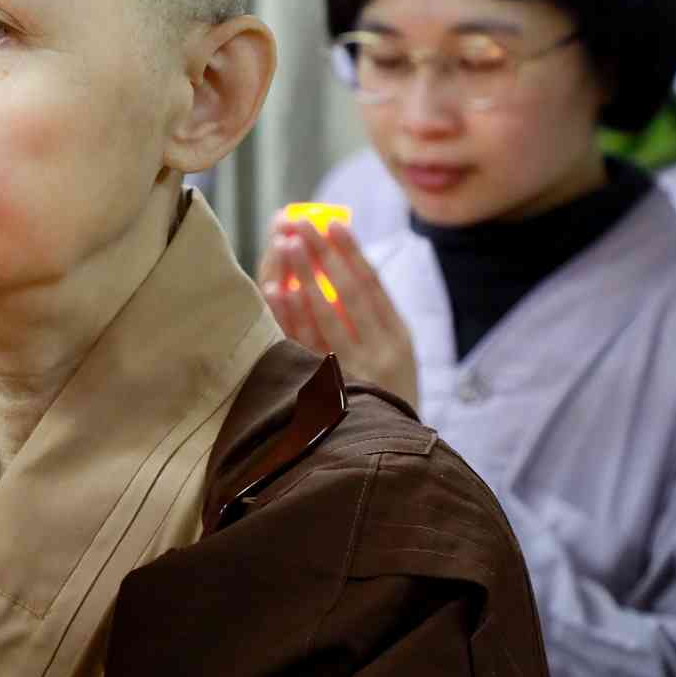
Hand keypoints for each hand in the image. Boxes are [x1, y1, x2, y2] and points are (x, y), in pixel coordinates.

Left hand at [259, 215, 418, 406]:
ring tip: (285, 244)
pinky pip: (303, 346)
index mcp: (400, 339)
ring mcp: (351, 372)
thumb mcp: (394, 357)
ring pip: (324, 317)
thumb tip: (336, 265)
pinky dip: (289, 315)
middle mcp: (379, 354)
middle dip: (322, 255)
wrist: (385, 453)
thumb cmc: (383, 394)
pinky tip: (275, 289)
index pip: (374, 286)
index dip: (351, 252)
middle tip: (299, 223)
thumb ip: (372, 318)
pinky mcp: (323, 390)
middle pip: (346, 295)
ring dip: (302, 276)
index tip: (332, 223)